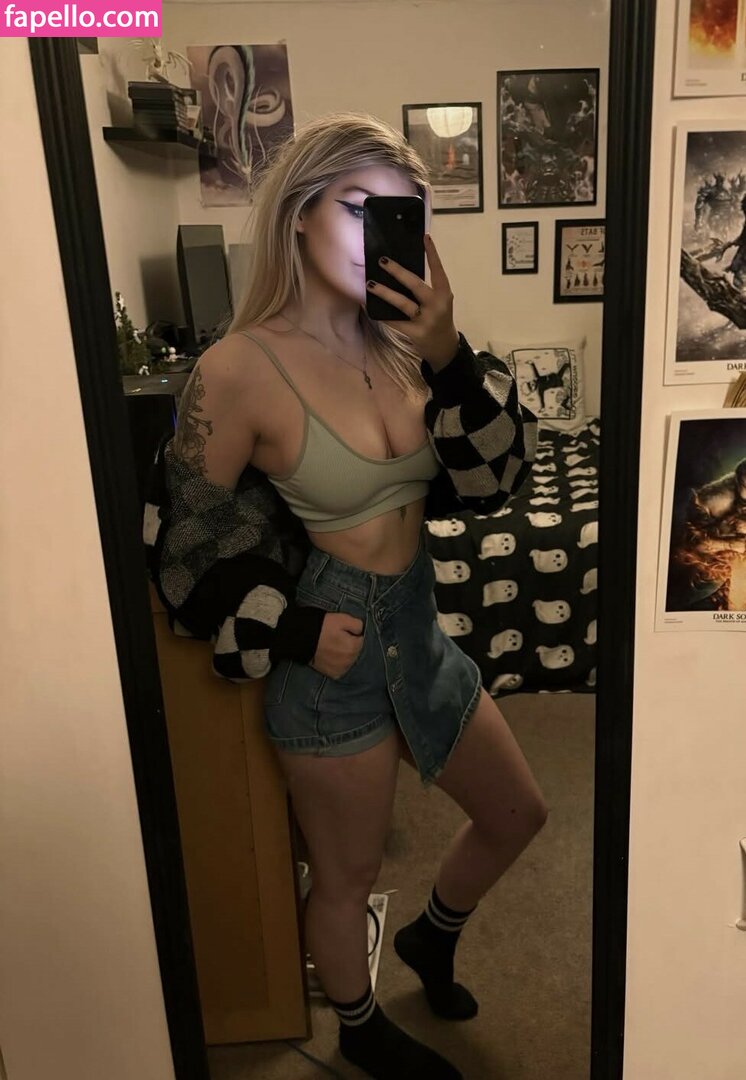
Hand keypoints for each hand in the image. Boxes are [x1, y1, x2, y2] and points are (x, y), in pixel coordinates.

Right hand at [311, 612, 363, 678]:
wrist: (302, 638)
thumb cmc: (322, 627)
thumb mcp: (342, 619)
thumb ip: (358, 625)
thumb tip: (361, 631)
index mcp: (353, 647)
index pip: (361, 639)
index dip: (352, 633)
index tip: (343, 631)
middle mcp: (349, 660)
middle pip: (356, 651)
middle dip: (350, 644)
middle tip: (337, 638)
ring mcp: (341, 668)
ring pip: (350, 660)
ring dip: (345, 654)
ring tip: (333, 647)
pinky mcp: (333, 674)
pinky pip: (342, 668)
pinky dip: (339, 663)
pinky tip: (331, 656)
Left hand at [367, 233, 458, 369]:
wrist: (444, 347)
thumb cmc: (438, 318)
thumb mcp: (439, 302)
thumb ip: (425, 289)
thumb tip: (399, 272)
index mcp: (444, 294)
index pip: (438, 270)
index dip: (432, 254)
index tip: (425, 237)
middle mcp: (437, 305)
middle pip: (415, 284)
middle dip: (397, 272)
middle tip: (382, 260)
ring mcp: (426, 320)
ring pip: (402, 303)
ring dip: (385, 293)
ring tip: (370, 284)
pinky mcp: (416, 333)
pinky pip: (395, 322)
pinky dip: (382, 315)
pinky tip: (371, 308)